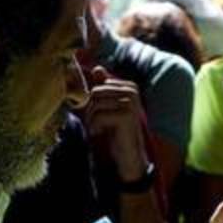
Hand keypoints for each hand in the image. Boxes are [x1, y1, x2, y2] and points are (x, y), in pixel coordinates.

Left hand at [83, 67, 149, 181]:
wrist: (127, 155)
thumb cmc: (115, 130)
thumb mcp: (107, 107)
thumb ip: (102, 87)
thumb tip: (97, 68)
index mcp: (129, 86)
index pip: (97, 86)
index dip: (92, 103)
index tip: (98, 116)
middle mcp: (132, 91)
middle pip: (95, 93)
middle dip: (90, 111)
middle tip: (96, 124)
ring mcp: (131, 102)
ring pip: (95, 103)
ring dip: (92, 120)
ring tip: (99, 129)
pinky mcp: (126, 115)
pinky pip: (99, 115)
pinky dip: (95, 127)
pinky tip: (101, 133)